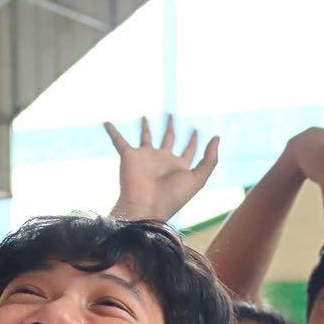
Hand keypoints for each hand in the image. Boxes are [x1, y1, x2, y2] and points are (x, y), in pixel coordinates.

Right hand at [106, 115, 220, 221]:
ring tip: (144, 116)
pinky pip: (119, 140)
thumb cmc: (173, 197)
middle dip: (170, 127)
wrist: (146, 207)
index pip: (188, 150)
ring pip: (146, 136)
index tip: (196, 130)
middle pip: (168, 139)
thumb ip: (210, 159)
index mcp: (178, 166)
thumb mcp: (198, 178)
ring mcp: (145, 158)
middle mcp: (162, 160)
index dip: (193, 140)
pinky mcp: (129, 156)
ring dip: (145, 126)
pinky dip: (112, 131)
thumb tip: (217, 137)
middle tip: (170, 115)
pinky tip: (106, 122)